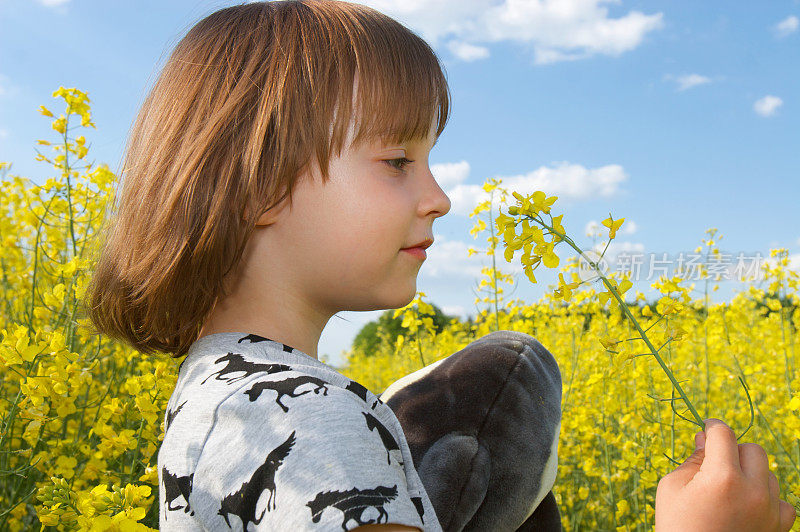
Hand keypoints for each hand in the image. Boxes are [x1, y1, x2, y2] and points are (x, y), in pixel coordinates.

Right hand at [655, 418, 795, 531]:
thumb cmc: (677, 526)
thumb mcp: (672, 488)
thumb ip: (693, 460)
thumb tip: (706, 438)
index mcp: (723, 478)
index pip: (724, 434)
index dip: (713, 426)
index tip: (707, 427)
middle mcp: (753, 491)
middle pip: (752, 449)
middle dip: (733, 451)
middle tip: (715, 463)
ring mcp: (769, 511)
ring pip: (768, 473)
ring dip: (750, 474)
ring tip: (728, 491)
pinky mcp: (778, 527)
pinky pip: (781, 500)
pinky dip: (766, 498)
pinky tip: (747, 506)